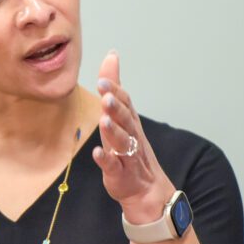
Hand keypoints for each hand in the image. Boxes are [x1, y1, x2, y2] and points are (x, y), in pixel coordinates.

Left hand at [91, 51, 174, 223]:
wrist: (146, 188)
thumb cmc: (130, 147)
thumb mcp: (123, 115)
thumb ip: (115, 86)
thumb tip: (112, 55)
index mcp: (130, 121)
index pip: (125, 102)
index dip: (115, 91)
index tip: (102, 80)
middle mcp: (131, 135)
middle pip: (125, 119)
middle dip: (116, 108)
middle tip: (106, 97)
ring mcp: (126, 155)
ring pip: (122, 141)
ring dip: (113, 131)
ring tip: (104, 120)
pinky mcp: (119, 173)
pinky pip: (113, 166)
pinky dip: (105, 160)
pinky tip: (97, 153)